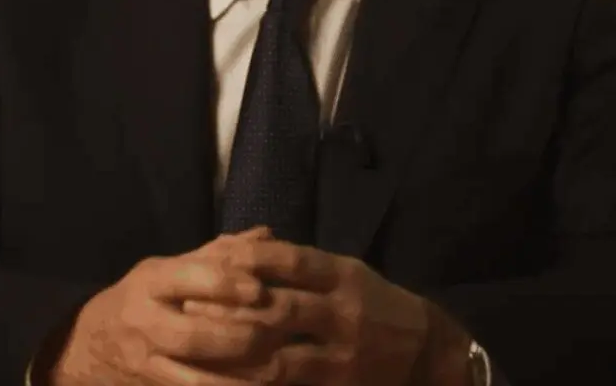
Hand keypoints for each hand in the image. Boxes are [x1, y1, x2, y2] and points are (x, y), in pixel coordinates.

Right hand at [41, 227, 282, 385]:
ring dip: (243, 377)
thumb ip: (216, 256)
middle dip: (243, 337)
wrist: (88, 349)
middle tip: (281, 332)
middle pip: (196, 336)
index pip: (189, 279)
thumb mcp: (167, 269)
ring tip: (278, 368)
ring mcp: (149, 365)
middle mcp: (146, 325)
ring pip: (199, 379)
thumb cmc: (141, 300)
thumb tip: (267, 234)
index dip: (228, 284)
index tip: (261, 289)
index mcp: (151, 283)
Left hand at [190, 239, 475, 385]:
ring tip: (198, 354)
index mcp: (342, 275)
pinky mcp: (338, 385)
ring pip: (280, 357)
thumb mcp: (345, 273)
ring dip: (237, 356)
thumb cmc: (375, 304)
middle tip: (187, 310)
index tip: (208, 259)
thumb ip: (300, 263)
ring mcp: (341, 354)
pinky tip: (230, 382)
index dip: (247, 260)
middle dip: (231, 311)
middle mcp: (342, 312)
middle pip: (279, 308)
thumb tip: (243, 244)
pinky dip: (257, 385)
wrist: (428, 351)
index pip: (289, 261)